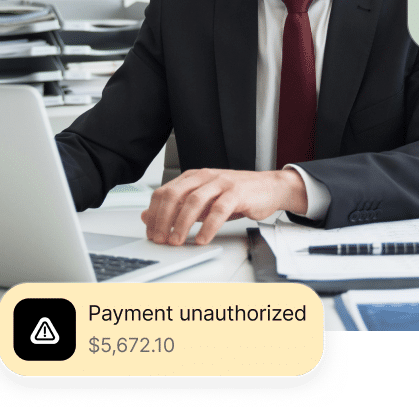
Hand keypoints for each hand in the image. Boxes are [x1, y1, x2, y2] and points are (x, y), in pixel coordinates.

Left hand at [140, 168, 307, 245]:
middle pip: (174, 194)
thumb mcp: (203, 200)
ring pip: (194, 201)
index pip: (164, 192)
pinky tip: (202, 239)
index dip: (154, 213)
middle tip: (160, 238)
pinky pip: (219, 210)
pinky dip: (208, 227)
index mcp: (192, 177)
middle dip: (163, 218)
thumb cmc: (236, 195)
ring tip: (177, 241)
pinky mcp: (237, 193)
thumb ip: (178, 207)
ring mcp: (220, 183)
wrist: (269, 187)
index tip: (151, 232)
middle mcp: (204, 177)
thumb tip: (148, 216)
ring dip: (182, 224)